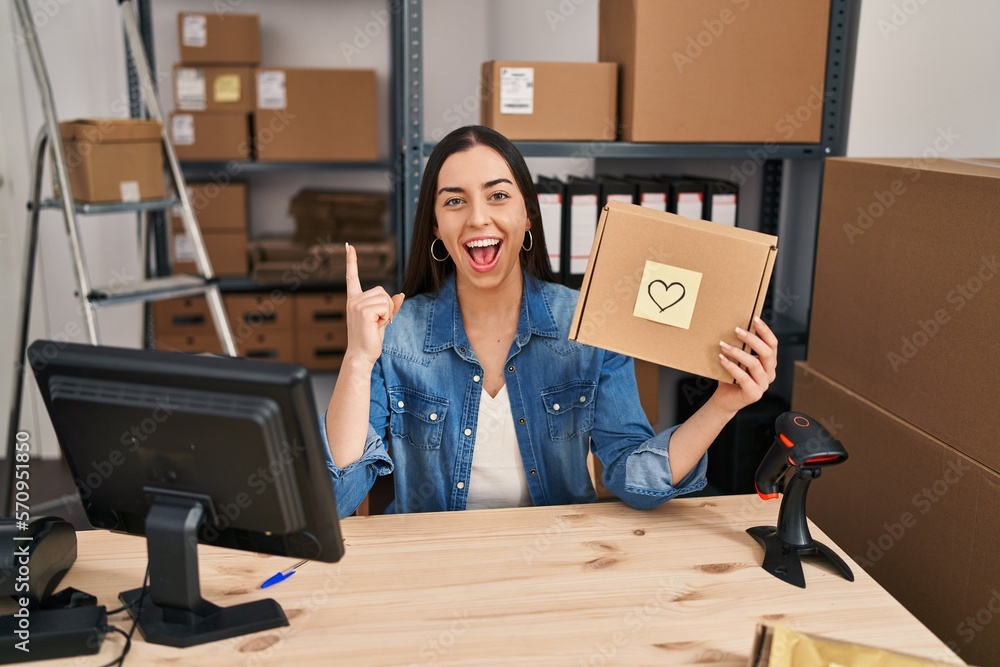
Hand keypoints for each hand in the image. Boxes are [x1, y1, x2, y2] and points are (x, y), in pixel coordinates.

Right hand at [344, 243, 403, 366]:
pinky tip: (377, 326)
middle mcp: (354, 300)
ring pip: (385, 298)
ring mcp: (357, 304)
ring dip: (387, 312)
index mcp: (354, 300)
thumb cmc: (370, 339)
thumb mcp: (382, 319)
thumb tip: (401, 294)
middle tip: (378, 322)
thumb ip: (390, 306)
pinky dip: (386, 316)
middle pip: (382, 290)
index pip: (352, 277)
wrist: (361, 355)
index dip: (351, 261)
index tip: (348, 246)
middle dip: (387, 306)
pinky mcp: (363, 310)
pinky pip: (385, 306)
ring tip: (377, 324)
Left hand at [712, 316, 777, 413]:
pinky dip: (731, 366)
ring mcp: (763, 385)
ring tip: (723, 345)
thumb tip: (734, 327)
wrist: (725, 399)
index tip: (755, 319)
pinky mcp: (754, 394)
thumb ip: (741, 348)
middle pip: (767, 353)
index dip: (765, 331)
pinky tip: (722, 359)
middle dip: (752, 339)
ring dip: (737, 352)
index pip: (773, 344)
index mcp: (769, 363)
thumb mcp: (738, 360)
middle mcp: (769, 373)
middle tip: (737, 330)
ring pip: (754, 364)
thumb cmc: (731, 377)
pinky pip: (744, 377)